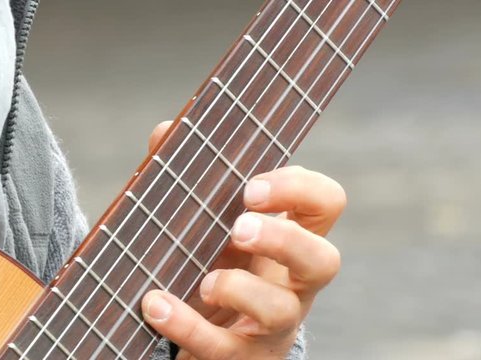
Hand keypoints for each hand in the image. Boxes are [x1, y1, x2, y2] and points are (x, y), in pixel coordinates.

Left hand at [142, 121, 344, 358]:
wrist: (208, 330)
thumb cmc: (214, 260)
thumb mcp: (208, 221)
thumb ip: (188, 177)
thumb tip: (163, 132)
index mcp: (293, 235)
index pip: (326, 202)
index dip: (299, 189)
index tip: (250, 187)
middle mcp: (294, 280)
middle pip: (323, 259)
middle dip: (282, 239)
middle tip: (239, 227)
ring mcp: (272, 323)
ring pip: (281, 311)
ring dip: (239, 289)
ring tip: (205, 281)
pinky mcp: (240, 355)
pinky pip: (222, 347)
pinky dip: (186, 324)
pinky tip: (155, 305)